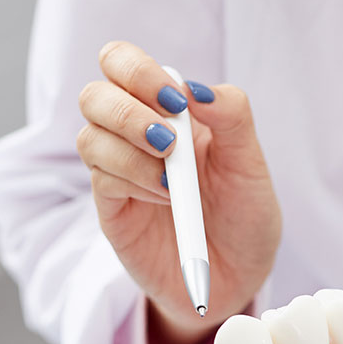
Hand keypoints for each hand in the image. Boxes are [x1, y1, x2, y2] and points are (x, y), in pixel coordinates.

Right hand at [77, 41, 280, 343]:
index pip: (124, 65)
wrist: (240, 279)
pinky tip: (166, 199)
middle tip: (169, 141)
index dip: (139, 72)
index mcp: (168, 114)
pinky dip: (134, 182)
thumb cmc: (245, 219)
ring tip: (174, 183)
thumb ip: (232, 119)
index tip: (177, 103)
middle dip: (128, 112)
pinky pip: (101, 180)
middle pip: (95, 95)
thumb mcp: (251, 167)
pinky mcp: (114, 209)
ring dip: (133, 153)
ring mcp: (121, 173)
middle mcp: (136, 137)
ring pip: (91, 138)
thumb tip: (195, 89)